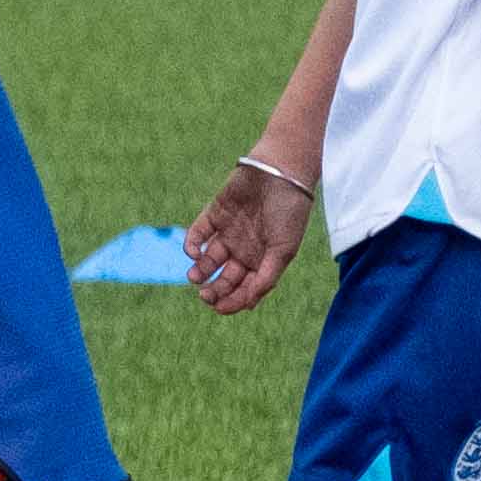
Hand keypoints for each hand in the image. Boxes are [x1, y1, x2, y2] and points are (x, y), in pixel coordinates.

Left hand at [183, 162, 313, 317]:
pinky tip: (193, 254)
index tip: (219, 307)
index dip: (232, 300)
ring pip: (208, 260)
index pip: (245, 287)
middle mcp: (245, 249)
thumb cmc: (289, 213)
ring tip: (195, 278)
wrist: (281, 173)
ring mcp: (228, 232)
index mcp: (263, 260)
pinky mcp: (213, 215)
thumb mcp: (284, 250)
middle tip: (204, 294)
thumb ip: (266, 278)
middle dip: (214, 289)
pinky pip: (198, 234)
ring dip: (200, 271)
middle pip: (225, 277)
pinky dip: (192, 245)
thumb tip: (248, 304)